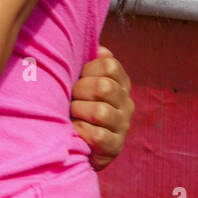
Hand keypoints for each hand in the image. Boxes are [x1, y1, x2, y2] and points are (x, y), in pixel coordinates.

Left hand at [70, 45, 133, 172]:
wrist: (78, 143)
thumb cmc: (78, 104)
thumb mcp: (84, 81)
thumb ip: (91, 64)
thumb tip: (100, 50)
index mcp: (121, 83)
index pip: (110, 65)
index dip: (88, 69)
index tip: (78, 77)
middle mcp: (126, 104)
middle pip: (104, 87)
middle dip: (80, 91)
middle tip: (72, 97)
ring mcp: (122, 126)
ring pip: (100, 112)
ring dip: (79, 111)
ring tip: (72, 114)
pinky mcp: (114, 147)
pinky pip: (98, 135)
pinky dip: (81, 131)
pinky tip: (75, 130)